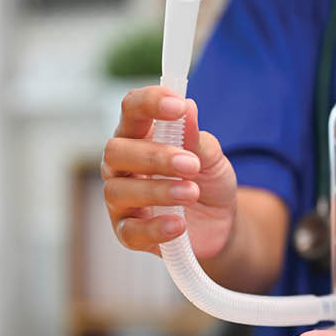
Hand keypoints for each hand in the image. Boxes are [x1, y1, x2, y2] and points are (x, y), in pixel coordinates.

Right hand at [102, 86, 237, 257]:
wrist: (219, 224)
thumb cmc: (206, 181)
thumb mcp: (211, 157)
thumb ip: (196, 138)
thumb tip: (189, 109)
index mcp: (138, 136)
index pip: (131, 109)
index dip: (149, 103)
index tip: (178, 106)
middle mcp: (121, 165)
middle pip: (115, 151)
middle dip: (154, 156)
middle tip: (190, 164)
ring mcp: (121, 200)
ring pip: (118, 190)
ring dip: (157, 190)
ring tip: (191, 193)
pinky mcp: (128, 232)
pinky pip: (129, 232)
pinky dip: (154, 228)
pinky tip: (178, 224)